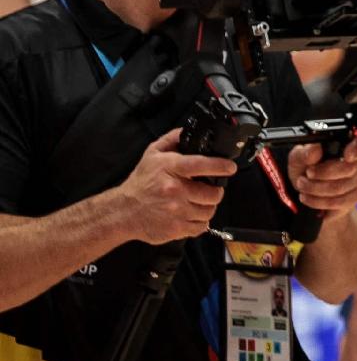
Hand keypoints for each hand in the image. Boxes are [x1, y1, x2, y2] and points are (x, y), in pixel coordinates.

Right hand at [116, 128, 236, 244]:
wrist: (122, 211)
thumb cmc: (140, 182)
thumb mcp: (153, 153)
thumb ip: (173, 138)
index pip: (201, 164)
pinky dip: (200, 222)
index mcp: (170, 169)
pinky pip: (200, 227)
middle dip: (216, 191)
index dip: (220, 166)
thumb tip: (188, 131)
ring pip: (209, 211)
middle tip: (210, 189)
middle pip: (212, 193)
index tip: (230, 167)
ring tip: (199, 201)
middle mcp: (174, 190)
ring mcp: (175, 211)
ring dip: (208, 206)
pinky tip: (192, 214)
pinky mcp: (175, 229)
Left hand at [288, 133, 356, 220]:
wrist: (306, 189)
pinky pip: (339, 203)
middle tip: (303, 177)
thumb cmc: (305, 168)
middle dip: (320, 175)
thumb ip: (304, 153)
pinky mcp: (355, 197)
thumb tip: (315, 150)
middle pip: (347, 169)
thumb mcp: (298, 158)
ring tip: (303, 188)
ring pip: (340, 188)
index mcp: (346, 146)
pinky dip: (319, 202)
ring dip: (315, 190)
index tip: (348, 156)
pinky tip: (310, 199)